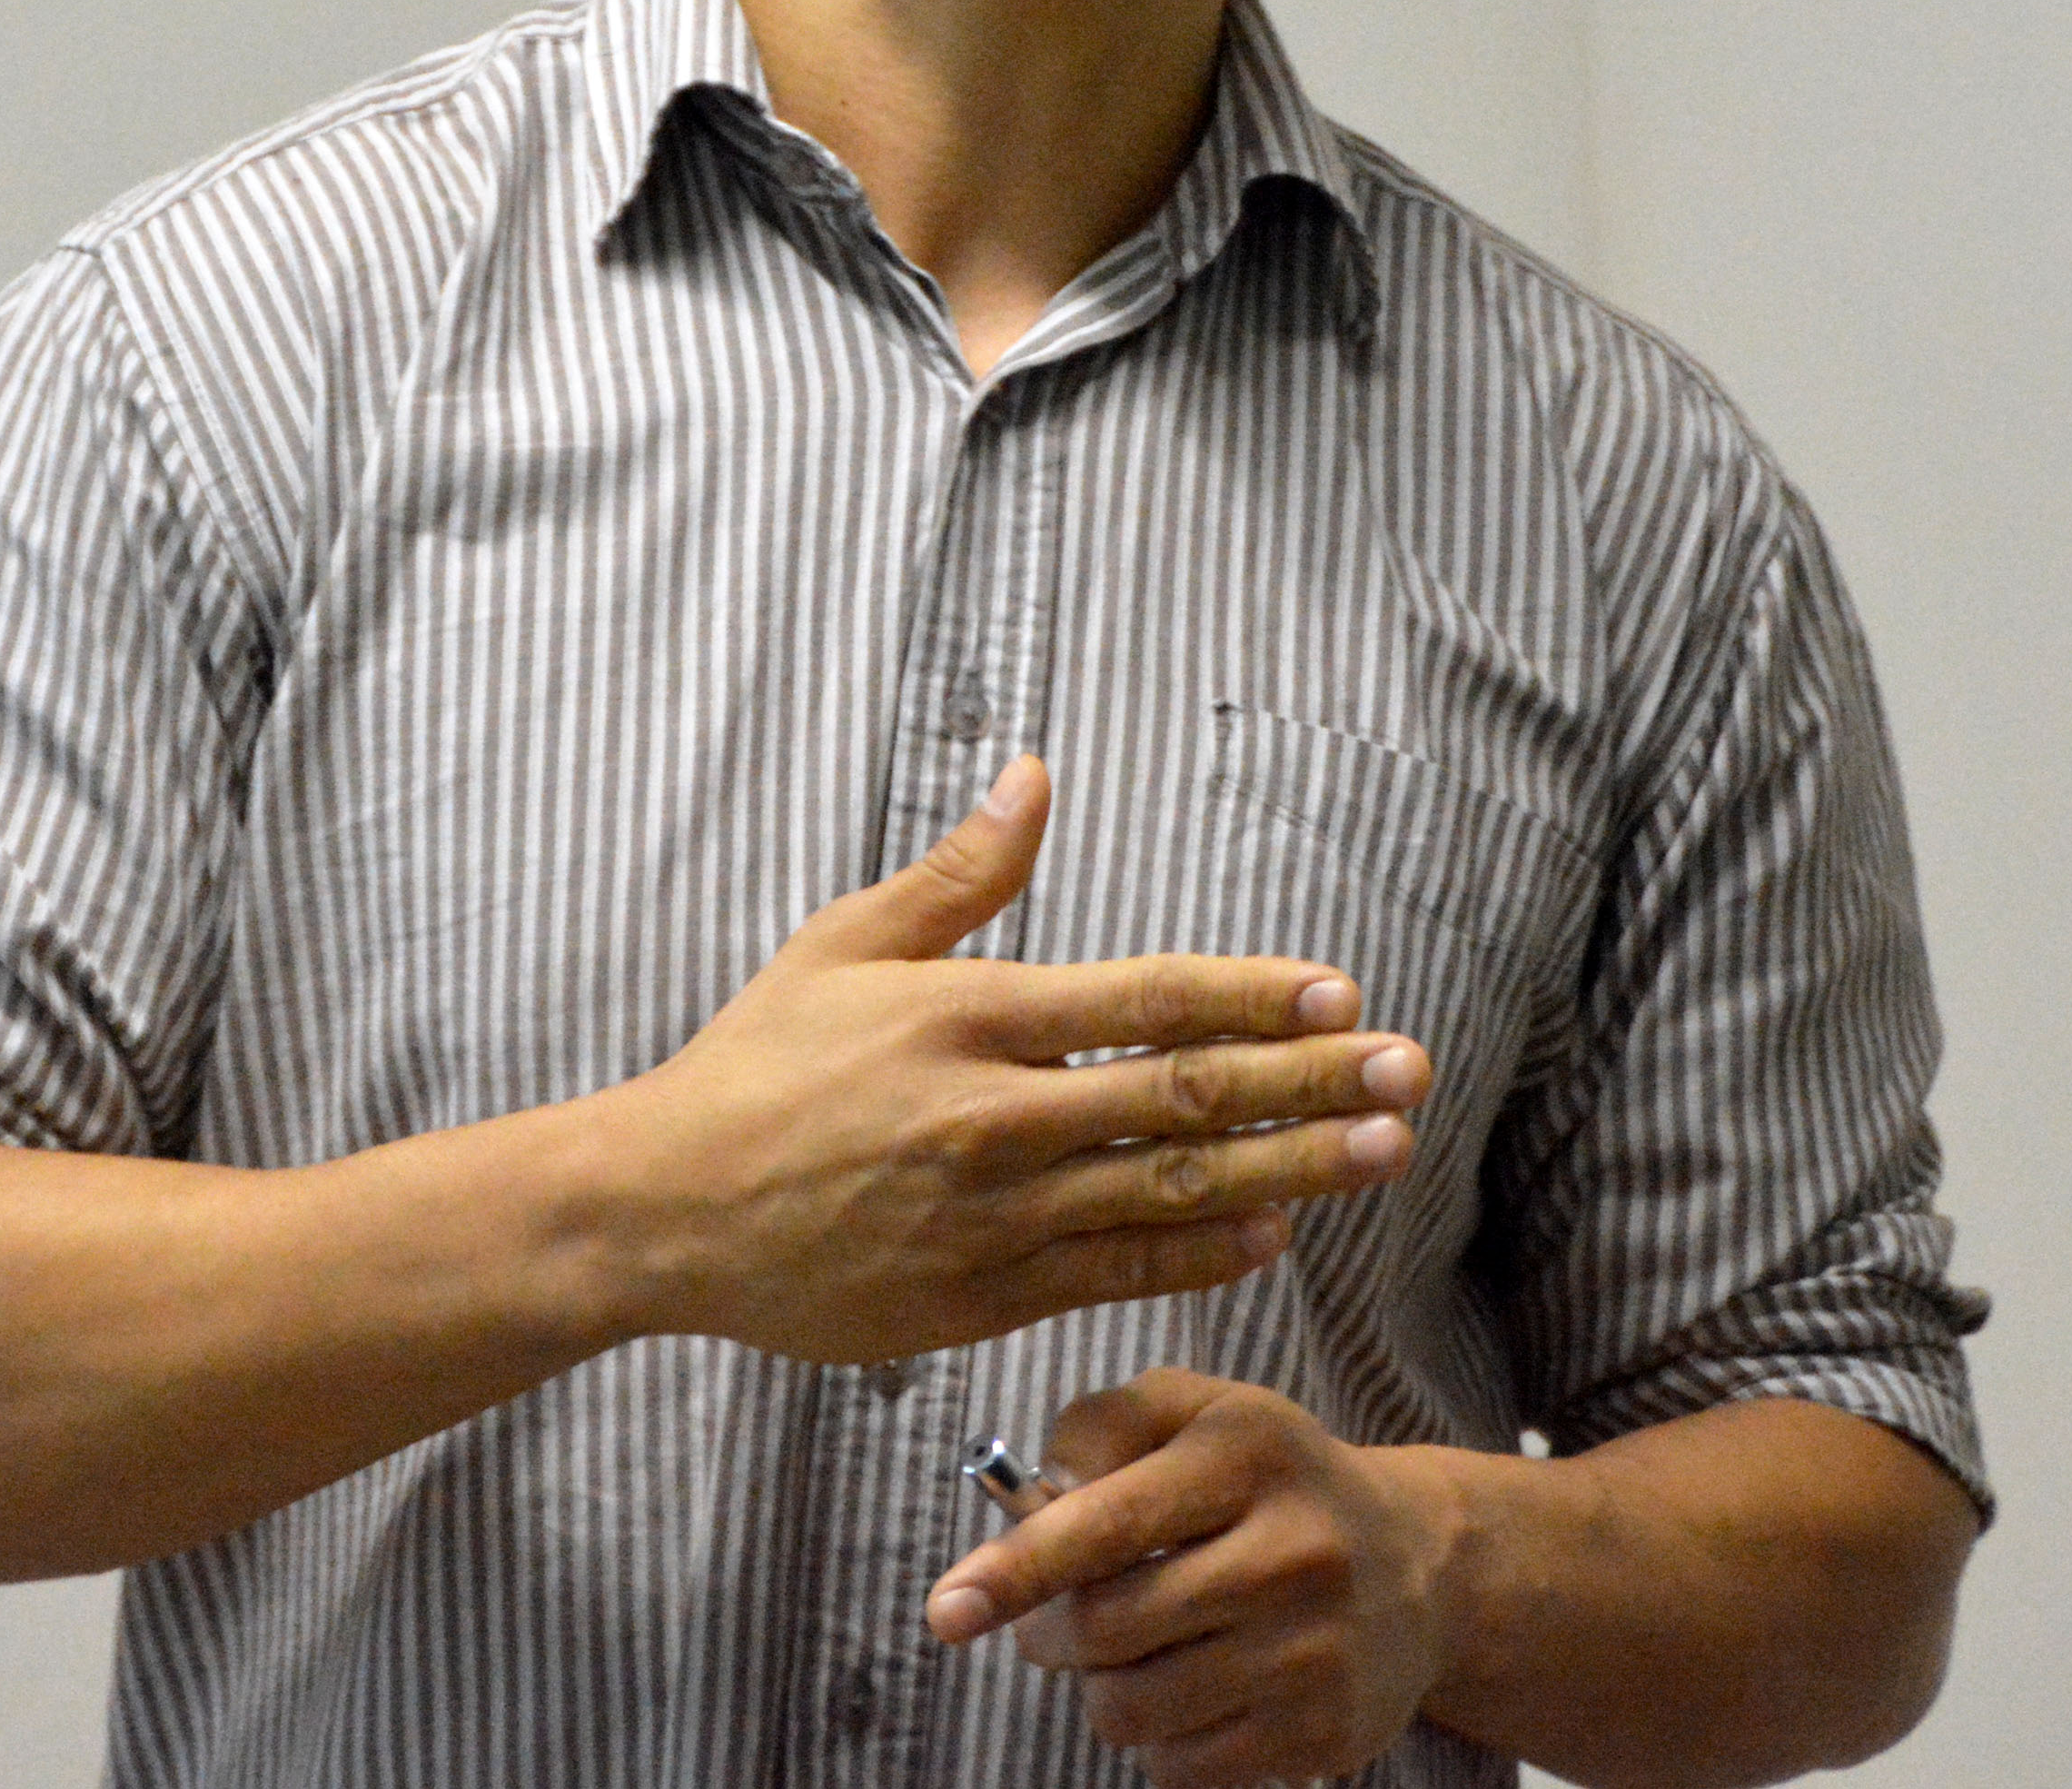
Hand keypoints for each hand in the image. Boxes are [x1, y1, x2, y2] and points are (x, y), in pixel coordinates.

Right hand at [598, 757, 1430, 1366]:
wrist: (662, 1212)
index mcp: (970, 1017)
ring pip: (1173, 1192)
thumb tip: (1036, 776)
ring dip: (1292, 1170)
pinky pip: (1118, 1271)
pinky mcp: (980, 1296)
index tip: (1340, 991)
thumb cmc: (754, 1065)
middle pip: (1185, 1097)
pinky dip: (1203, 1253)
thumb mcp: (844, 945)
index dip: (1251, 995)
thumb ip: (959, 872)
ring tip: (1384, 1151)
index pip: (1145, 1000)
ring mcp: (993, 1216)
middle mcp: (994, 1117)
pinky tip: (1275, 1231)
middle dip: (1311, 1083)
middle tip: (1409, 1070)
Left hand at [926, 1370, 1453, 1788]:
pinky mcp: (1323, 1735)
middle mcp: (1292, 1551)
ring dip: (1103, 1687)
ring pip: (1130, 1709)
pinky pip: (1177, 1767)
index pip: (1107, 1522)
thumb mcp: (1197, 1413)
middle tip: (1061, 1617)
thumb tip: (1030, 1501)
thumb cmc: (1269, 1481)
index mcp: (1249, 1454)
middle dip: (1052, 1631)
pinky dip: (1158, 1738)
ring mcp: (1313, 1653)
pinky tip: (1195, 1688)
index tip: (948, 1611)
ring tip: (1139, 1648)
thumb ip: (1100, 1427)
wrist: (1416, 1567)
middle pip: (1104, 1629)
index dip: (1017, 1570)